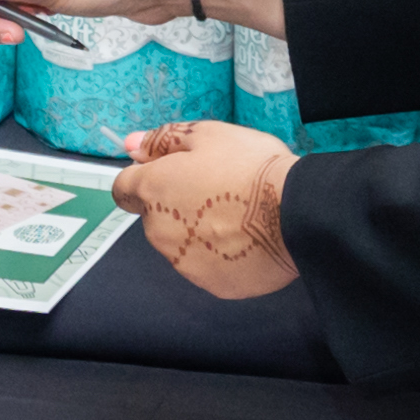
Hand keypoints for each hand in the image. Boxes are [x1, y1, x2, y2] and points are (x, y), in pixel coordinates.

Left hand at [116, 119, 300, 299]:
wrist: (296, 213)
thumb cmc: (251, 168)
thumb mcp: (207, 135)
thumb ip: (162, 140)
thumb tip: (131, 145)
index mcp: (154, 190)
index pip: (123, 189)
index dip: (144, 177)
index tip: (171, 173)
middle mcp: (159, 231)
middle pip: (155, 217)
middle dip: (176, 204)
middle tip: (217, 189)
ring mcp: (184, 263)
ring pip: (180, 244)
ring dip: (197, 231)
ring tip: (237, 215)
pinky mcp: (211, 284)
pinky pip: (207, 266)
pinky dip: (220, 255)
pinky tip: (246, 239)